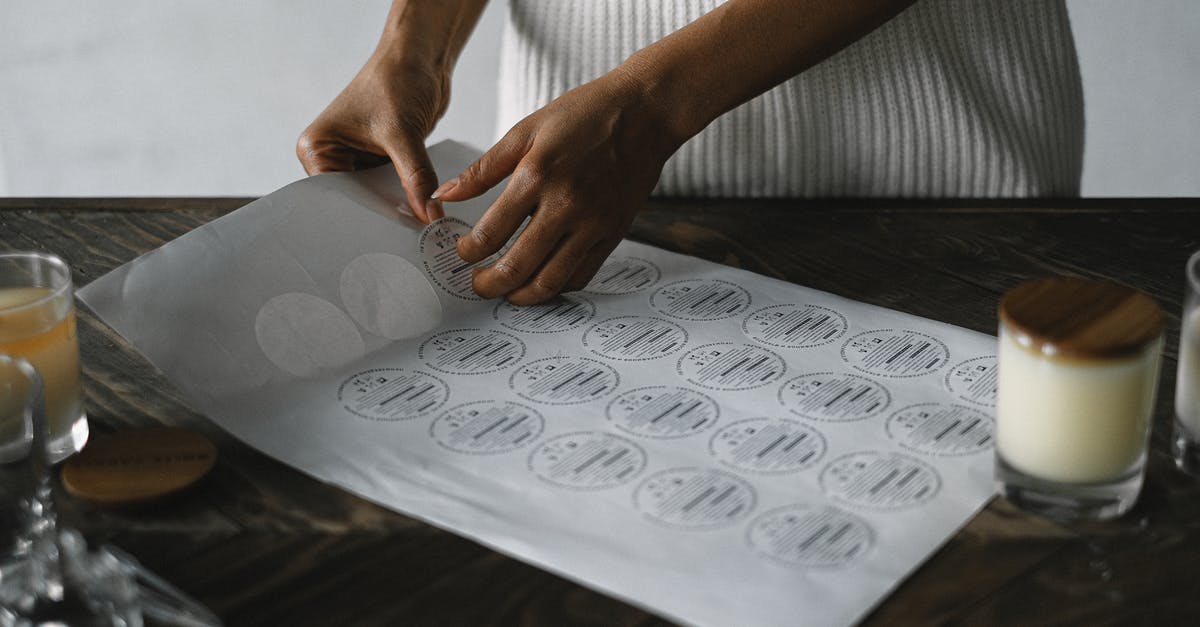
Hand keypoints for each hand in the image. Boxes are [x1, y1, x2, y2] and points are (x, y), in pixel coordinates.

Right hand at [297, 50, 448, 222]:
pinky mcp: (382, 160)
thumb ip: (416, 178)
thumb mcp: (403, 134)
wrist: (420, 56)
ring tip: (415, 227)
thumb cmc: (396, 78)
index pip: (334, 198)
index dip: (360, 216)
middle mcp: (332, 156)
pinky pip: (394, 188)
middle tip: (404, 236)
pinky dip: (408, 196)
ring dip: (396, 207)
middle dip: (380, 214)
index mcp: (317, 148)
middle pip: (354, 202)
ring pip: (377, 198)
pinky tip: (422, 210)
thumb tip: (429, 214)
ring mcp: (357, 159)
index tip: (384, 236)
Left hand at [434, 71, 680, 303]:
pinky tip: (541, 279)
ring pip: (550, 281)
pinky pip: (581, 276)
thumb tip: (445, 194)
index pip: (490, 233)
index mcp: (536, 176)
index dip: (469, 252)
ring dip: (521, 296)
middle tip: (477, 283)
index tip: (463, 252)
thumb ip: (483, 169)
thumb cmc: (586, 114)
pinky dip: (557, 287)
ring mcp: (592, 224)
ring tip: (507, 291)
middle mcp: (565, 205)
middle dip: (488, 284)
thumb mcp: (527, 130)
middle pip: (517, 266)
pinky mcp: (613, 234)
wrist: (645, 113)